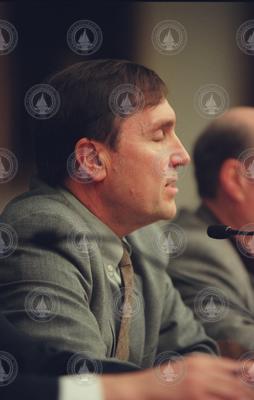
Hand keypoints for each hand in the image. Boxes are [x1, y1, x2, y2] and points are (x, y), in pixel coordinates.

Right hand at [102, 354, 253, 399]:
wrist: (145, 387)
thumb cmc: (167, 380)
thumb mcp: (189, 368)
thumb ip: (209, 370)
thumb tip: (232, 376)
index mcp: (201, 360)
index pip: (233, 366)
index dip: (248, 373)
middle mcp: (202, 369)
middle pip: (236, 381)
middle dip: (249, 391)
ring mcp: (199, 384)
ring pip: (232, 393)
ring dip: (242, 397)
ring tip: (248, 398)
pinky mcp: (194, 397)